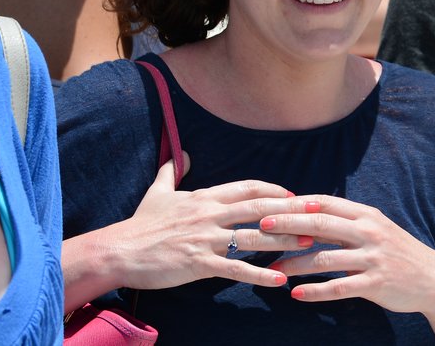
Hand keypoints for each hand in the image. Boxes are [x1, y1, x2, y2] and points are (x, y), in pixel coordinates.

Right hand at [112, 157, 299, 290]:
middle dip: (291, 209)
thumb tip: (182, 153)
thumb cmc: (139, 225)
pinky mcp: (198, 263)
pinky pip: (235, 269)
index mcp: (205, 197)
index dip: (272, 190)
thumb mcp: (158, 192)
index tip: (293, 194)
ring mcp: (206, 239)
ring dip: (284, 240)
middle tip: (317, 211)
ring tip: (309, 243)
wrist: (117, 251)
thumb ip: (173, 172)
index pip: (247, 188)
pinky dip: (259, 274)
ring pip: (253, 237)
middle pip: (259, 208)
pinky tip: (279, 280)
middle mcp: (210, 214)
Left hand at [260, 195, 434, 312]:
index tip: (269, 205)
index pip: (325, 204)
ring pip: (325, 258)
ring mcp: (372, 258)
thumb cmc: (396, 251)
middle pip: (321, 225)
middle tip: (261, 227)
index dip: (296, 204)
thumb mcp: (375, 228)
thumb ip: (346, 221)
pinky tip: (296, 295)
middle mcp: (368, 232)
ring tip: (273, 269)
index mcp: (366, 215)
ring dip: (295, 263)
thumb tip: (307, 212)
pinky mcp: (374, 283)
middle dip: (288, 224)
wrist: (432, 278)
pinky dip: (315, 291)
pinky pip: (339, 287)